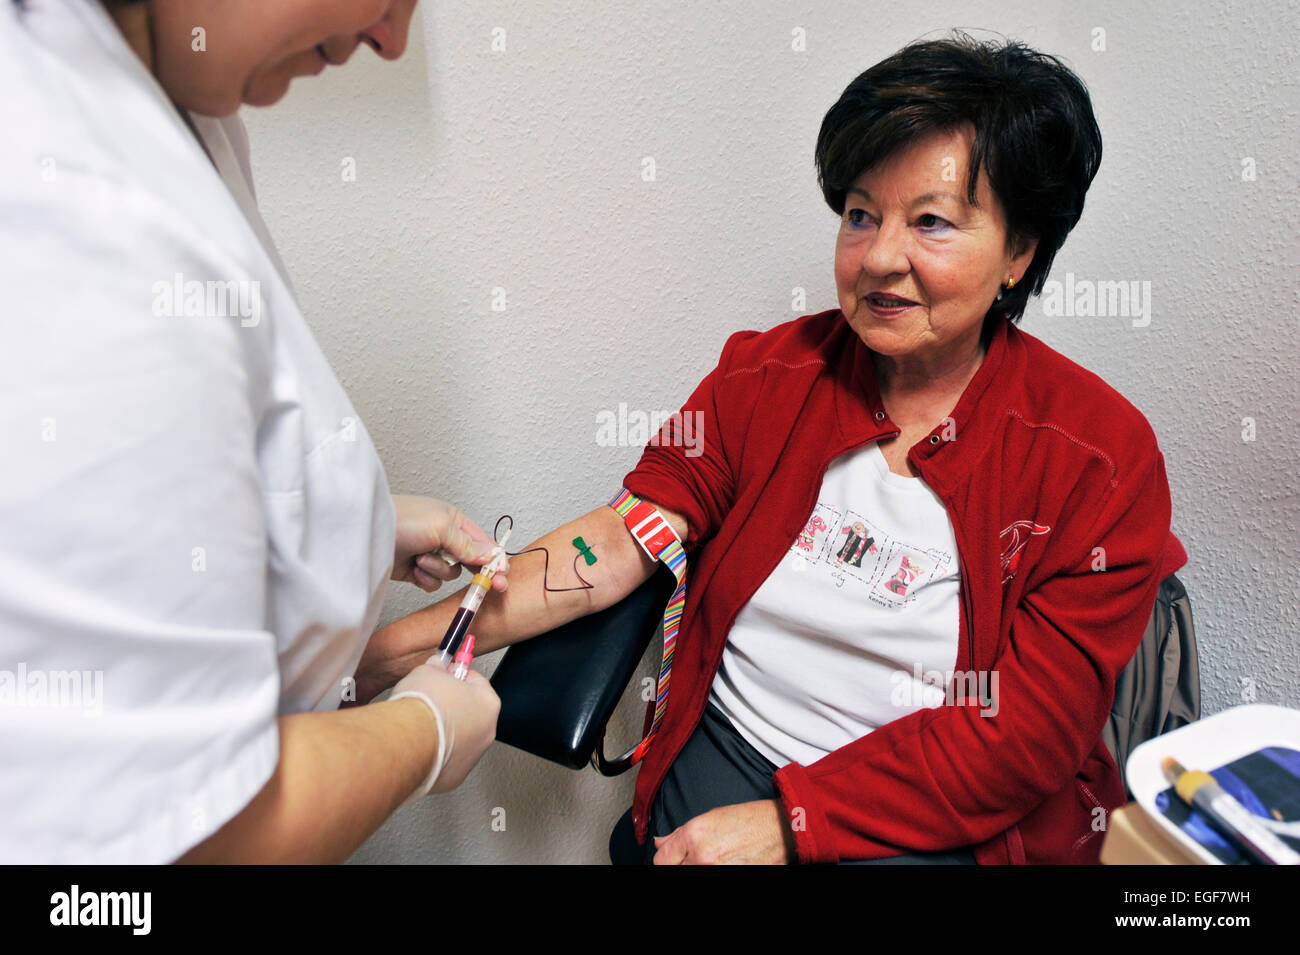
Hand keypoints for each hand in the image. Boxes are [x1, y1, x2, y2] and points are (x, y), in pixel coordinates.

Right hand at [390, 660, 499, 794]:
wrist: (407, 741)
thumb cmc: (422, 708)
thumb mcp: (428, 670)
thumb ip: (437, 668)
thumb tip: (436, 666)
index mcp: (488, 704)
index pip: (477, 682)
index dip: (458, 676)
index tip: (448, 673)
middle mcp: (486, 733)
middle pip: (470, 713)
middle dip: (451, 704)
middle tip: (431, 698)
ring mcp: (470, 758)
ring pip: (458, 739)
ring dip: (443, 731)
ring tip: (420, 723)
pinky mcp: (452, 777)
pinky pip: (445, 759)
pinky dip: (434, 752)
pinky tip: (418, 743)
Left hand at [391, 495, 508, 593]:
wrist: (364, 534)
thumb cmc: (400, 520)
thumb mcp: (441, 527)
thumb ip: (468, 544)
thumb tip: (490, 554)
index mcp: (453, 520)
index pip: (482, 542)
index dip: (494, 559)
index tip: (503, 575)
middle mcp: (443, 537)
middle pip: (470, 560)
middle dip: (475, 571)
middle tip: (490, 586)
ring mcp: (428, 554)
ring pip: (450, 573)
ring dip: (438, 570)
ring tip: (420, 559)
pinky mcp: (414, 571)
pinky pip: (432, 583)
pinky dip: (425, 579)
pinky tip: (413, 570)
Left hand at [652, 800, 796, 864]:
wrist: (781, 830)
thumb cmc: (750, 820)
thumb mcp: (710, 818)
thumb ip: (680, 834)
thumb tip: (661, 843)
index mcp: (693, 835)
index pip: (661, 861)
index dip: (666, 860)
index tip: (672, 860)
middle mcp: (702, 857)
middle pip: (673, 871)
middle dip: (681, 866)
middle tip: (696, 859)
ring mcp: (717, 872)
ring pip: (690, 876)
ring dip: (697, 869)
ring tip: (715, 860)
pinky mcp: (732, 878)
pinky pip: (709, 882)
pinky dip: (712, 873)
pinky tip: (724, 864)